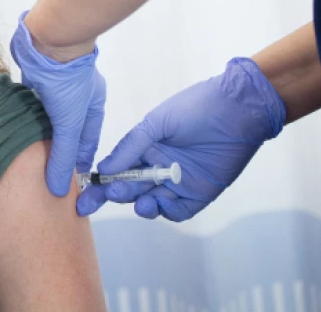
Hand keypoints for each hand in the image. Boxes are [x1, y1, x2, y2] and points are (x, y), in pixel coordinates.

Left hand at [10, 12, 105, 196]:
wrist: (50, 39)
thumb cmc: (69, 81)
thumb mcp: (69, 124)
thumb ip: (63, 156)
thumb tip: (58, 189)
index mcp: (94, 106)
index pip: (88, 141)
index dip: (80, 161)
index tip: (71, 181)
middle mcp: (78, 96)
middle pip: (69, 128)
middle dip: (61, 148)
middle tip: (48, 170)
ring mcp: (58, 86)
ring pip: (50, 115)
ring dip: (42, 131)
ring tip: (32, 153)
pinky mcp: (38, 77)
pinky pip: (33, 101)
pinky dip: (29, 114)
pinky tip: (19, 126)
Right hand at [75, 57, 285, 219]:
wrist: (238, 109)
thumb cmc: (196, 108)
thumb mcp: (156, 123)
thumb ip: (130, 147)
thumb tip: (104, 169)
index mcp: (145, 148)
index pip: (116, 171)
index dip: (99, 185)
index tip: (83, 196)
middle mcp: (158, 167)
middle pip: (131, 189)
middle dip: (117, 194)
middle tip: (110, 194)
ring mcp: (179, 182)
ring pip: (152, 202)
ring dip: (142, 205)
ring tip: (140, 202)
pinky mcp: (200, 193)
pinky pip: (179, 210)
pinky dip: (167, 211)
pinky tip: (161, 204)